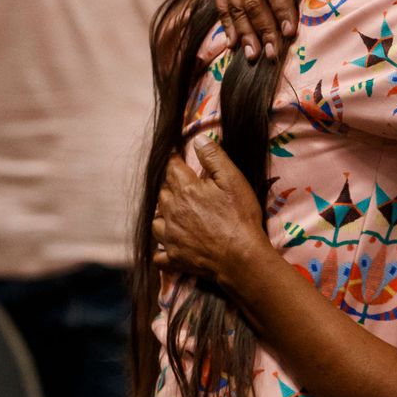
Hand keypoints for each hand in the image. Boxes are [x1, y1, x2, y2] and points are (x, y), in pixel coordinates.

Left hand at [152, 139, 268, 282]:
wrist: (240, 257)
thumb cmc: (240, 217)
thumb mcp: (233, 180)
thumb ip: (214, 157)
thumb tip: (198, 138)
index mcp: (186, 190)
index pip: (173, 169)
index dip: (174, 161)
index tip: (176, 157)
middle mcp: (172, 212)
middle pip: (163, 193)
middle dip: (170, 186)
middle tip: (181, 185)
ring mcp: (171, 236)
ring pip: (156, 221)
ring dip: (163, 215)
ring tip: (173, 213)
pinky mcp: (174, 257)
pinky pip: (158, 253)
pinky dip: (161, 248)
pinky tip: (169, 245)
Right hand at [214, 0, 343, 61]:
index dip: (281, 9)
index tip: (290, 32)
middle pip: (253, 1)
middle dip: (264, 29)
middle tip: (273, 53)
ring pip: (236, 6)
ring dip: (245, 33)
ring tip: (255, 56)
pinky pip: (222, 5)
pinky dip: (228, 26)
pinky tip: (234, 45)